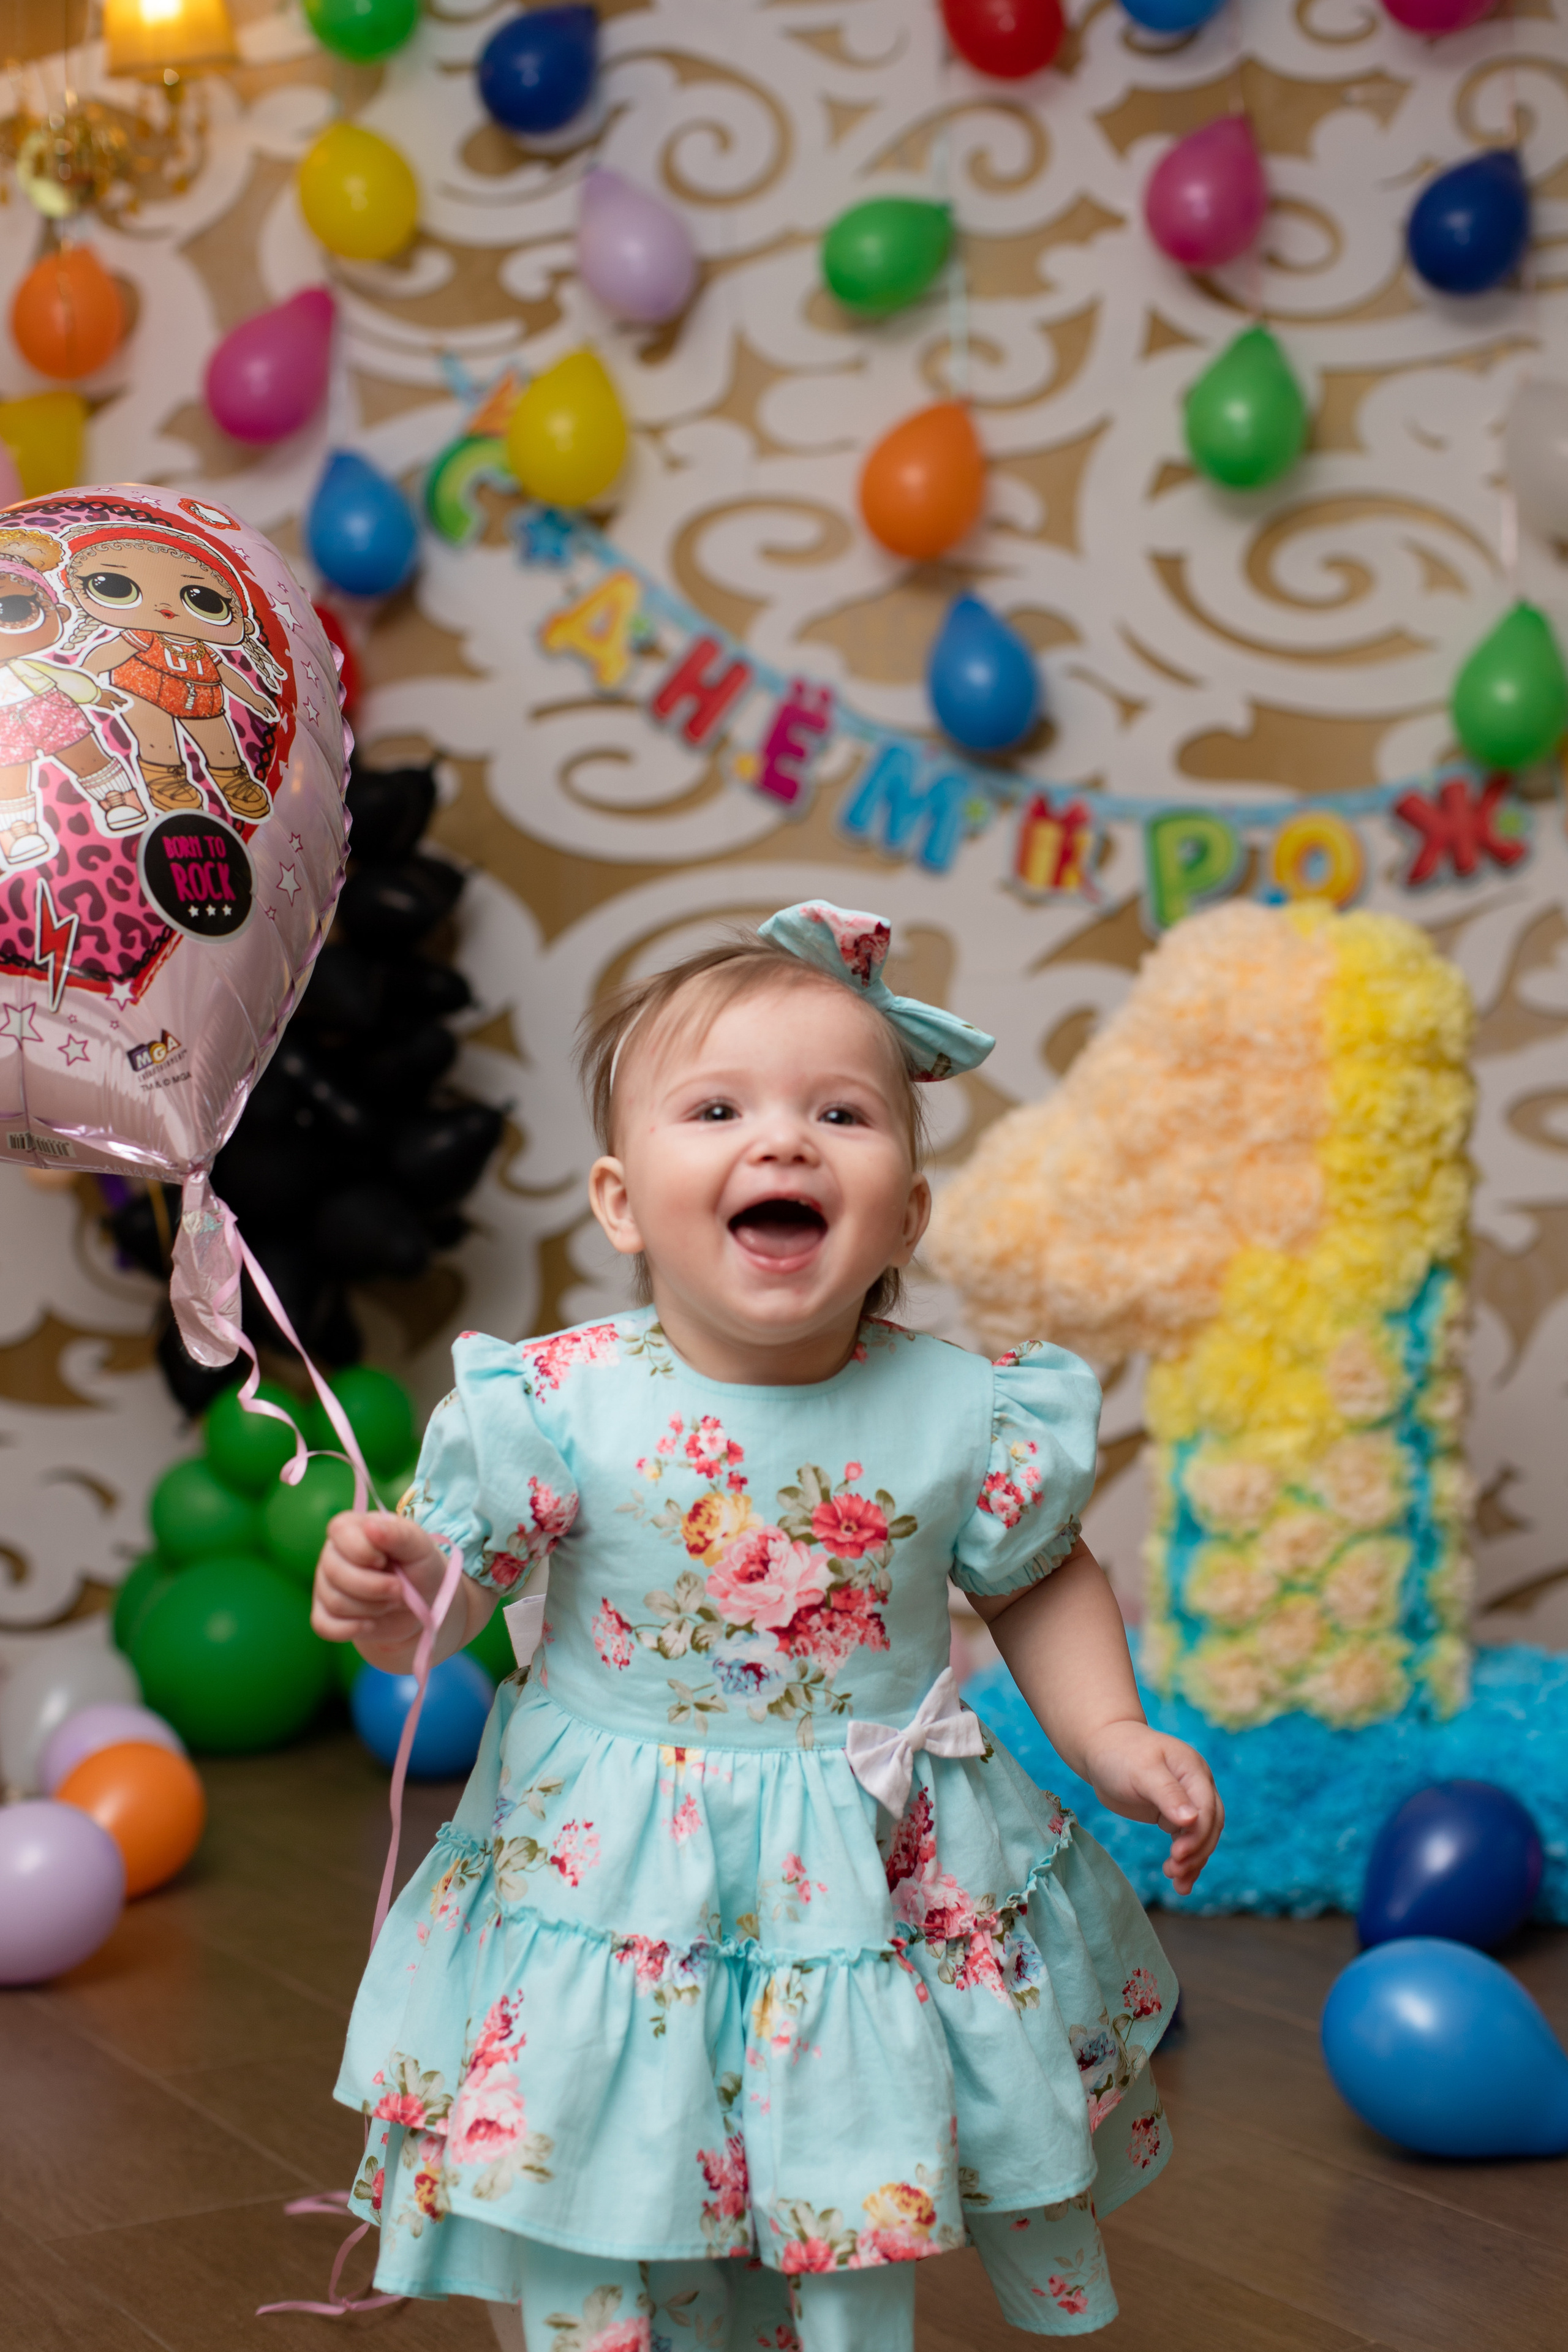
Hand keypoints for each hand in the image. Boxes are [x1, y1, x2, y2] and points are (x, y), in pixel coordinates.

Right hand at [312, 1510, 455, 1670]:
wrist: (420, 1604)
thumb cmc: (419, 1567)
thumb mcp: (420, 1547)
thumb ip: (399, 1534)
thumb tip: (371, 1526)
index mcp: (351, 1528)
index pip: (340, 1532)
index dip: (364, 1551)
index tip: (386, 1560)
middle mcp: (333, 1553)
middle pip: (335, 1572)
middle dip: (374, 1587)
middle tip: (399, 1589)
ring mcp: (326, 1584)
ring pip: (335, 1601)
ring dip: (372, 1608)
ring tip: (391, 1602)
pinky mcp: (326, 1613)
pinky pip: (324, 1625)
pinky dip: (351, 1629)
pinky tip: (371, 1624)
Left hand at [1080, 1719, 1223, 1897]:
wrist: (1100, 1747)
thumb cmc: (1120, 1753)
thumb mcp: (1142, 1771)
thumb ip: (1168, 1794)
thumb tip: (1192, 1820)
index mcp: (1193, 1770)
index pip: (1207, 1809)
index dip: (1198, 1835)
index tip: (1178, 1855)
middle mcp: (1196, 1785)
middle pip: (1210, 1826)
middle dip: (1197, 1852)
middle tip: (1175, 1872)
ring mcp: (1185, 1801)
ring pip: (1200, 1837)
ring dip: (1193, 1861)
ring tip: (1178, 1885)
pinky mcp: (1171, 1814)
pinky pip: (1185, 1839)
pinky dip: (1184, 1859)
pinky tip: (1177, 1878)